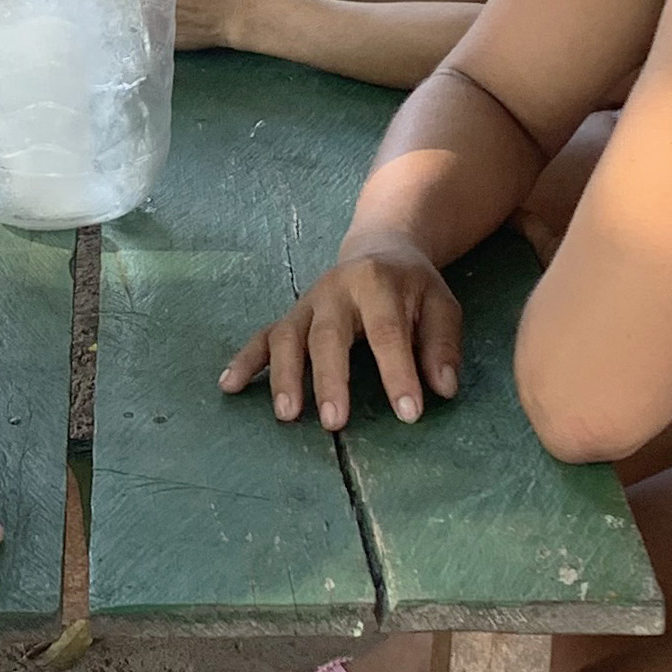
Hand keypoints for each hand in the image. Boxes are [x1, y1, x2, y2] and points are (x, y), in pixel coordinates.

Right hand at [221, 234, 464, 430]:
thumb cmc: (412, 287)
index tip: (409, 413)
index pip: (387, 332)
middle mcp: (335, 291)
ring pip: (288, 337)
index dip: (397, 373)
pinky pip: (262, 337)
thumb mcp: (440, 305)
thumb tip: (443, 389)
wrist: (379, 248)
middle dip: (329, 380)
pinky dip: (245, 361)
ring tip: (287, 415)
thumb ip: (442, 345)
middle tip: (334, 423)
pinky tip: (229, 385)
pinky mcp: (290, 316)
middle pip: (328, 336)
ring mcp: (307, 304)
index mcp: (377, 283)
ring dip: (284, 376)